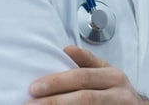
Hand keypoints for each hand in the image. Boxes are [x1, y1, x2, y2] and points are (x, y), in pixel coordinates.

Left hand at [26, 46, 148, 104]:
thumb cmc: (118, 91)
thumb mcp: (108, 73)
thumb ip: (88, 62)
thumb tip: (66, 49)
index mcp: (113, 77)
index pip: (83, 77)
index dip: (58, 82)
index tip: (34, 87)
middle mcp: (119, 94)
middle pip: (84, 98)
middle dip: (55, 101)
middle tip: (30, 104)